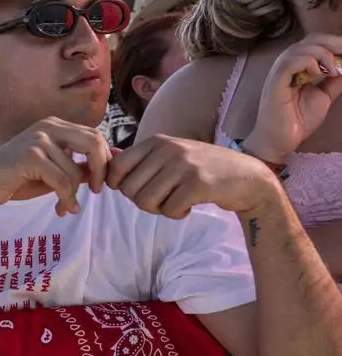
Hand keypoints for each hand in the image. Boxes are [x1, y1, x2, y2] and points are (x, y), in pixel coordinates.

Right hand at [0, 117, 110, 221]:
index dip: (104, 160)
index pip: (94, 136)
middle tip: (97, 190)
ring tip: (66, 207)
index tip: (101, 181)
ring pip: (75, 170)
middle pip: (94, 143)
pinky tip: (63, 209)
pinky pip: (62, 181)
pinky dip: (66, 199)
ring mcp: (38, 140)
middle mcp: (48, 127)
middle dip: (101, 170)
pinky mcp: (31, 156)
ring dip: (74, 194)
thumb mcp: (54, 171)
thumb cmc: (16, 179)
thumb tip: (111, 166)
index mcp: (54, 125)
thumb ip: (78, 166)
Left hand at [107, 134, 277, 216]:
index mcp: (157, 141)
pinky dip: (176, 214)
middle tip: (162, 199)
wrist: (248, 177)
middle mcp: (168, 149)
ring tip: (175, 201)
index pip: (117, 167)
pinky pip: (168, 210)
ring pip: (145, 202)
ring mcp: (184, 165)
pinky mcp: (198, 183)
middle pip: (129, 189)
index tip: (137, 191)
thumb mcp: (170, 156)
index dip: (120, 186)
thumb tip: (107, 156)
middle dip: (141, 201)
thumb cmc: (202, 169)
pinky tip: (189, 206)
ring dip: (159, 210)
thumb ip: (140, 159)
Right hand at [245, 34, 341, 163]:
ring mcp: (279, 73)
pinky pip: (290, 63)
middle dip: (334, 43)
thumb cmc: (297, 120)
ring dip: (323, 54)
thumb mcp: (324, 96)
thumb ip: (335, 81)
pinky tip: (319, 74)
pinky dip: (308, 62)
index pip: (317, 42)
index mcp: (297, 66)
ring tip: (334, 71)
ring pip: (301, 48)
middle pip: (311, 39)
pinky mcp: (275, 83)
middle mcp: (287, 65)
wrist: (280, 141)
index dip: (335, 43)